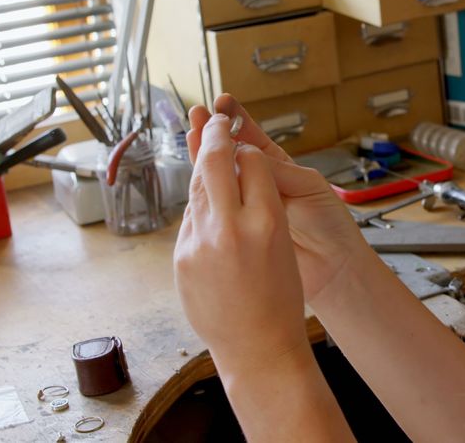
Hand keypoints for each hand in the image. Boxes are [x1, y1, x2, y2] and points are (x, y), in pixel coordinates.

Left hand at [174, 113, 307, 368]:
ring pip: (197, 186)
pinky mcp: (181, 257)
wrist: (258, 347)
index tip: (246, 144)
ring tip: (206, 147)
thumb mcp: (283, 243)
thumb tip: (240, 169)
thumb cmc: (280, 299)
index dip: (249, 150)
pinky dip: (198, 206)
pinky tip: (206, 204)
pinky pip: (189, 218)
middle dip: (215, 133)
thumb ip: (262, 205)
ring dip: (203, 165)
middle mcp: (231, 227)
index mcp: (267, 221)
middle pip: (217, 161)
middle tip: (215, 116)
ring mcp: (200, 242)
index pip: (253, 162)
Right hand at [187, 94, 374, 305]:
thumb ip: (277, 171)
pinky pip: (219, 206)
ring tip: (191, 132)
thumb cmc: (329, 225)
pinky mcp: (239, 229)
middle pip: (231, 154)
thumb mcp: (308, 187)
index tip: (222, 103)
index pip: (252, 138)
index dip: (237, 120)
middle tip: (197, 114)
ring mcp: (247, 207)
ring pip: (221, 177)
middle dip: (214, 133)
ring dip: (204, 155)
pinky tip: (194, 173)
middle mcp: (260, 184)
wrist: (333, 268)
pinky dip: (204, 189)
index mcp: (279, 168)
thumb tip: (243, 153)